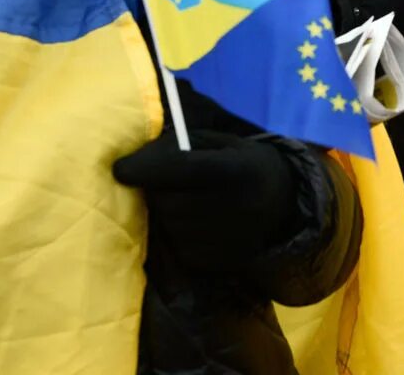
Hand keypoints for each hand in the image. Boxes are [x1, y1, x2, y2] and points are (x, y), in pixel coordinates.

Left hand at [114, 129, 298, 272]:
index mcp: (235, 170)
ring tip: (184, 200)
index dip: (145, 169)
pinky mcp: (221, 262)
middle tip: (162, 182)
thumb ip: (181, 145)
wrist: (284, 201)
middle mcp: (234, 207)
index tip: (119, 169)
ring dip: (166, 212)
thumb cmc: (242, 163)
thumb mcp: (220, 142)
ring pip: (170, 226)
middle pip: (169, 202)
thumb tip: (137, 157)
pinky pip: (180, 247)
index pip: (179, 169)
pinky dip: (178, 233)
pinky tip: (195, 221)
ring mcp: (228, 240)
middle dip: (155, 190)